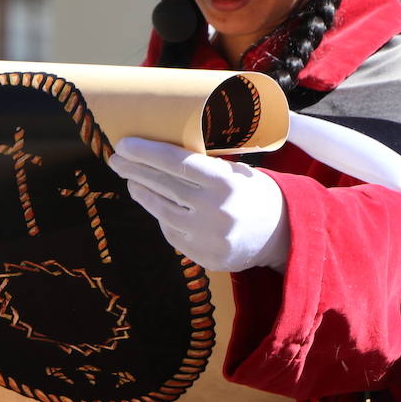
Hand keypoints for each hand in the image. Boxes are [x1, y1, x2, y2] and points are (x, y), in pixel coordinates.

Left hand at [109, 136, 289, 271]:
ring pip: (162, 211)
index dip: (147, 153)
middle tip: (116, 158)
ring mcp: (208, 237)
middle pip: (164, 186)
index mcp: (226, 183)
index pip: (177, 163)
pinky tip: (155, 203)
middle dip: (135, 170)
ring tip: (130, 179)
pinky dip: (161, 216)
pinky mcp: (204, 257)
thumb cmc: (255, 193)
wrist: (284, 235)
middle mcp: (215, 210)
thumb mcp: (237, 172)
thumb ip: (205, 165)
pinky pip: (172, 233)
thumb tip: (161, 151)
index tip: (124, 144)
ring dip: (142, 192)